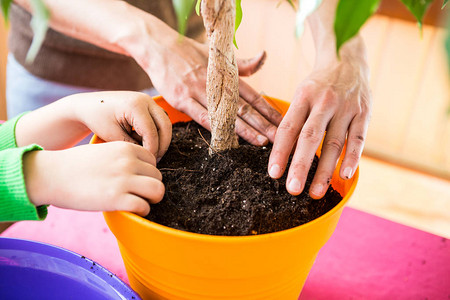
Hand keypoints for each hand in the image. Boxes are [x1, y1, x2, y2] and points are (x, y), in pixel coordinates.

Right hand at [23, 142, 163, 215]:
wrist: (51, 175)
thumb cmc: (75, 165)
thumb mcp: (104, 150)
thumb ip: (123, 157)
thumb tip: (140, 170)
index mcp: (126, 148)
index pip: (153, 160)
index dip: (146, 172)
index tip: (136, 180)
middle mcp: (128, 162)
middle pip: (158, 176)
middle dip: (150, 186)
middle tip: (137, 193)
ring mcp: (124, 180)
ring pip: (158, 191)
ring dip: (151, 199)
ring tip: (138, 202)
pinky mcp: (116, 199)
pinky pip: (144, 207)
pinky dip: (141, 211)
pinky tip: (130, 210)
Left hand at [71, 91, 171, 158]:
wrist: (89, 105)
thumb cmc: (97, 119)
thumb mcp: (113, 136)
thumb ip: (132, 145)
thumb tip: (148, 155)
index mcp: (135, 105)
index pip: (151, 131)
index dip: (152, 149)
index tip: (148, 161)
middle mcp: (145, 100)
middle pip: (165, 125)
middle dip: (162, 144)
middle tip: (155, 159)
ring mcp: (148, 101)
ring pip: (165, 122)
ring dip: (162, 138)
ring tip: (152, 153)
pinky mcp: (148, 105)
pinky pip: (159, 120)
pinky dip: (157, 132)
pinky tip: (147, 143)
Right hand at [134, 32, 281, 145]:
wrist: (158, 46)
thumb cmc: (189, 51)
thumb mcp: (217, 55)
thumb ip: (241, 64)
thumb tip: (264, 57)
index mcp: (225, 73)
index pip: (251, 95)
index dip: (267, 109)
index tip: (281, 122)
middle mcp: (215, 83)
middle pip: (243, 107)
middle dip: (263, 124)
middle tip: (279, 137)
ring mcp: (198, 91)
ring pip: (225, 114)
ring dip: (245, 130)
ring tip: (261, 142)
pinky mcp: (181, 99)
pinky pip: (201, 117)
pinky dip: (215, 129)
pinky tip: (228, 141)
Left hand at [268, 56, 370, 197]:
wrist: (347, 60)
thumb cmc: (318, 85)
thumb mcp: (302, 94)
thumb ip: (294, 119)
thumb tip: (279, 151)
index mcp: (303, 97)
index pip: (288, 128)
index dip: (280, 152)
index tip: (274, 174)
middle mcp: (324, 102)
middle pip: (310, 138)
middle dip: (300, 165)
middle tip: (292, 189)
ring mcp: (346, 108)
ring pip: (334, 142)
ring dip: (325, 170)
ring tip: (315, 192)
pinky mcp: (364, 113)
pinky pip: (358, 138)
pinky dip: (352, 158)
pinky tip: (345, 175)